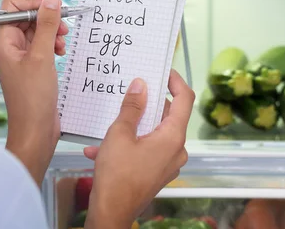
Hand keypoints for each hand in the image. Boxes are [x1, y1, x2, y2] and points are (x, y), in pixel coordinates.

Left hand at [0, 0, 67, 184]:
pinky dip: (53, 45)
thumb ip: (47, 25)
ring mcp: (20, 57)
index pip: (12, 7)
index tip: (53, 8)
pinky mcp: (31, 66)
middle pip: (26, 17)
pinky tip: (61, 53)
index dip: (33, 4)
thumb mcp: (42, 56)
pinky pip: (41, 45)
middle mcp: (8, 47)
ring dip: (51, 32)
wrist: (35, 130)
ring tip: (62, 43)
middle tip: (63, 28)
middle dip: (46, 19)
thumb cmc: (32, 99)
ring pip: (36, 31)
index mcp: (3, 42)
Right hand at [84, 70, 193, 228]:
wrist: (111, 212)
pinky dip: (128, 145)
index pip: (185, 99)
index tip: (163, 71)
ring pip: (154, 133)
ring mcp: (168, 163)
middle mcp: (176, 149)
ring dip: (133, 126)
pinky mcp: (157, 172)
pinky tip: (99, 149)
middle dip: (148, 104)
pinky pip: (146, 150)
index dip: (176, 81)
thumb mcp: (119, 133)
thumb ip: (132, 107)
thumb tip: (140, 85)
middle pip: (169, 116)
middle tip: (131, 93)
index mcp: (173, 136)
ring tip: (108, 124)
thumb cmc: (117, 174)